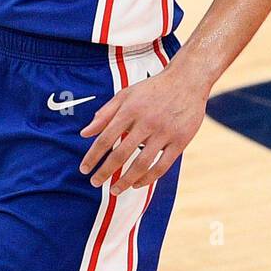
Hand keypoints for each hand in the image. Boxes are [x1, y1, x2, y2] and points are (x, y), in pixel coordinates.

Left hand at [78, 60, 209, 194]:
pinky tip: (137, 184)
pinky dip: (148, 178)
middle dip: (105, 172)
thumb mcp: (125, 95)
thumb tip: (84, 134)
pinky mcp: (181, 141)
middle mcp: (146, 122)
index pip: (105, 138)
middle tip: (94, 182)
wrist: (187, 80)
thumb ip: (104, 114)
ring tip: (114, 190)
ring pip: (142, 164)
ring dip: (126, 181)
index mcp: (130, 110)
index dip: (92, 156)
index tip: (84, 169)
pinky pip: (162, 166)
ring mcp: (164, 132)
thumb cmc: (152, 89)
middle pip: (121, 154)